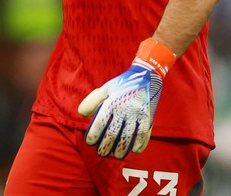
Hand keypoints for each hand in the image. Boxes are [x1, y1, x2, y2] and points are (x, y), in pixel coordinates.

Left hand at [78, 38, 174, 158]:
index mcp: (113, 101)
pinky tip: (134, 150)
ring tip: (116, 155)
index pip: (101, 122)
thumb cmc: (122, 83)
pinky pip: (144, 134)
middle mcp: (125, 109)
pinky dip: (140, 144)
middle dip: (106, 145)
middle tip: (101, 153)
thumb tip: (81, 114)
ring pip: (128, 136)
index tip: (90, 142)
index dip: (94, 134)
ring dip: (121, 148)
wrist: (146, 75)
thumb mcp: (106, 88)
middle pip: (114, 132)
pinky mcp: (149, 116)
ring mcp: (138, 114)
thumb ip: (93, 100)